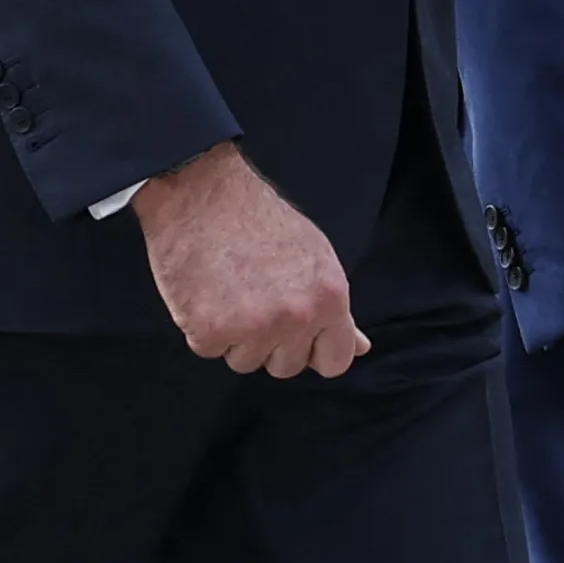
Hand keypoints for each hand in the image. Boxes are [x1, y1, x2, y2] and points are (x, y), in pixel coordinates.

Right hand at [131, 141, 367, 378]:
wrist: (202, 196)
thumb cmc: (259, 221)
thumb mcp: (314, 257)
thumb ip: (334, 308)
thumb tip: (361, 347)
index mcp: (330, 298)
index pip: (335, 361)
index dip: (314, 349)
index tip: (298, 333)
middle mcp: (298, 316)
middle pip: (287, 367)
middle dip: (271, 342)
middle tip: (255, 297)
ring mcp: (254, 327)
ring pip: (245, 362)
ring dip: (235, 336)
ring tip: (230, 290)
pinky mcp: (210, 331)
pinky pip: (209, 350)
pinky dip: (203, 328)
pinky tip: (205, 291)